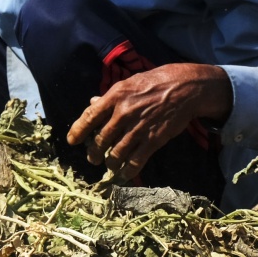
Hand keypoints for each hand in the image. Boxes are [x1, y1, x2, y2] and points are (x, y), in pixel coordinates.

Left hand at [66, 63, 231, 181]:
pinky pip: (136, 161)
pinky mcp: (153, 140)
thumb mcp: (129, 83)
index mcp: (115, 96)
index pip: (89, 116)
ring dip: (110, 163)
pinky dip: (128, 171)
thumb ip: (110, 97)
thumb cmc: (155, 82)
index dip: (78, 131)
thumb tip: (92, 102)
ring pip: (116, 154)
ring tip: (109, 165)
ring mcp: (138, 128)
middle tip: (93, 158)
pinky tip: (124, 174)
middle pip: (101, 140)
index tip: (72, 141)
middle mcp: (123, 113)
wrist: (184, 88)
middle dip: (94, 153)